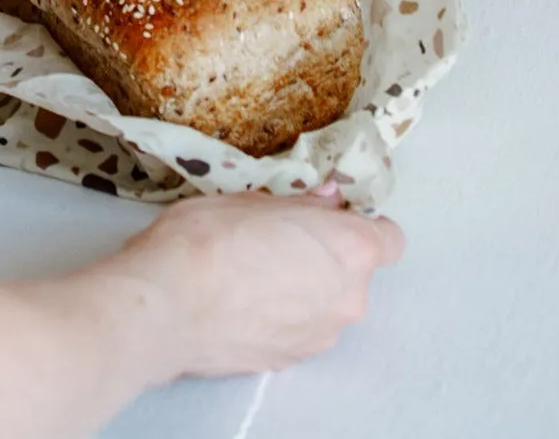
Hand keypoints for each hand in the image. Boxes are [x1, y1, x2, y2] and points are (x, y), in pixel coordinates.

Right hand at [111, 189, 404, 377]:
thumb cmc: (210, 239)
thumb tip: (328, 199)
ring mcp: (320, 335)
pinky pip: (298, 329)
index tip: (334, 217)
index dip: (363, 225)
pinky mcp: (289, 360)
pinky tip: (241, 302)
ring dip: (303, 289)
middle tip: (278, 238)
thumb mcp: (254, 200)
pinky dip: (281, 316)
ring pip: (325, 304)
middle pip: (354, 273)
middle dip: (325, 257)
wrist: (169, 303)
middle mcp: (347, 298)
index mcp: (348, 249)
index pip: (389, 238)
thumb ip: (303, 203)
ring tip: (252, 272)